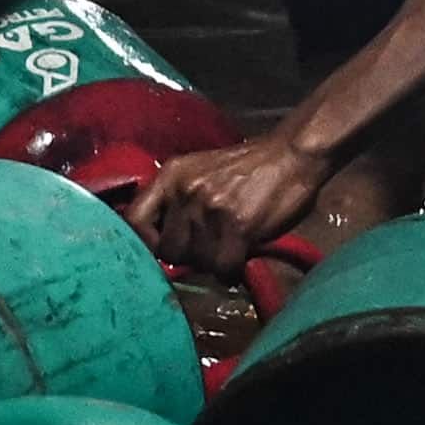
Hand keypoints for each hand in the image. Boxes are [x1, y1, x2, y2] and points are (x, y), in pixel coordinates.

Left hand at [139, 128, 329, 274]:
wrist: (291, 154)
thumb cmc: (246, 167)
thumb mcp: (199, 171)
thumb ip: (176, 200)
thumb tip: (158, 243)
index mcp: (170, 176)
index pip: (133, 220)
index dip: (143, 242)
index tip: (161, 248)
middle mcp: (184, 191)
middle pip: (168, 250)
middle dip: (188, 256)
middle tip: (209, 248)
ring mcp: (210, 209)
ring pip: (198, 262)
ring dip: (213, 263)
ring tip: (229, 248)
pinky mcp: (237, 226)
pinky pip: (223, 267)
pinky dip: (232, 270)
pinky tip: (241, 256)